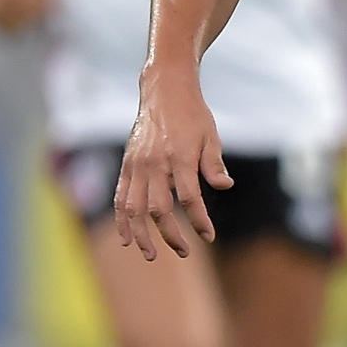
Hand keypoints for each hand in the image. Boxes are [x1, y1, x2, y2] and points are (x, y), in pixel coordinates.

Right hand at [113, 72, 231, 259]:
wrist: (164, 91)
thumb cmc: (194, 115)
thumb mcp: (211, 136)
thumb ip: (214, 164)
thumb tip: (225, 186)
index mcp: (179, 158)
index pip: (189, 199)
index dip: (198, 220)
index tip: (208, 236)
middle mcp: (154, 164)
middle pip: (158, 209)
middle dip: (170, 235)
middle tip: (184, 251)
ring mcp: (137, 165)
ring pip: (134, 208)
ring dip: (142, 234)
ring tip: (151, 255)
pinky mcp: (127, 165)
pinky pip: (121, 197)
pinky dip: (122, 219)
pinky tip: (127, 238)